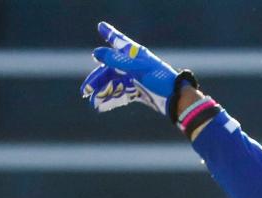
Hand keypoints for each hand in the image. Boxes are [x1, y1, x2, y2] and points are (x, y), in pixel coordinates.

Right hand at [80, 22, 195, 119]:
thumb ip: (117, 60)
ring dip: (103, 92)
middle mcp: (133, 65)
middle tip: (85, 91)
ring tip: (93, 102)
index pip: (119, 41)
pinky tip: (102, 107)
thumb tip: (96, 53)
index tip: (101, 26)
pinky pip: (122, 95)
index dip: (110, 34)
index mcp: (134, 55)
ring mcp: (136, 79)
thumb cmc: (159, 80)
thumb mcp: (137, 69)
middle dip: (97, 80)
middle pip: (110, 70)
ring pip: (114, 84)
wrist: (176, 100)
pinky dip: (112, 100)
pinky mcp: (139, 92)